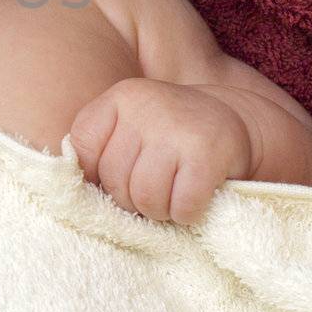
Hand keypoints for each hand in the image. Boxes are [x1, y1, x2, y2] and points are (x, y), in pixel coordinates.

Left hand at [69, 78, 253, 225]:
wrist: (236, 122)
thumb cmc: (171, 135)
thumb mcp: (133, 126)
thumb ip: (102, 148)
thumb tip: (75, 195)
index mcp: (121, 97)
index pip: (81, 146)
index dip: (95, 174)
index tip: (116, 178)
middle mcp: (147, 106)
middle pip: (113, 179)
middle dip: (131, 199)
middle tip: (154, 190)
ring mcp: (177, 129)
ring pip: (144, 198)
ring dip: (159, 211)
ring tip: (172, 196)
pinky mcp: (207, 155)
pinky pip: (181, 206)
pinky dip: (187, 214)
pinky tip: (194, 199)